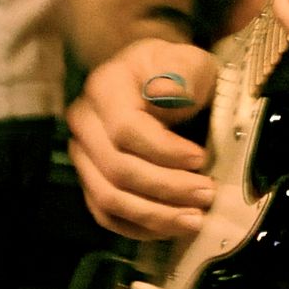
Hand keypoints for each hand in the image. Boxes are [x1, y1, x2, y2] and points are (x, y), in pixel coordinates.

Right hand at [66, 37, 217, 239]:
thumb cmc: (175, 69)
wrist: (155, 77)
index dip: (164, 151)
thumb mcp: (187, 60)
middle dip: (166, 188)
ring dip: (154, 216)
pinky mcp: (89, 179)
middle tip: (206, 195)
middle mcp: (84, 122)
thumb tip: (166, 93)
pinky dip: (138, 226)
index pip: (126, 129)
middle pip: (117, 170)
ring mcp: (82, 154)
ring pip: (109, 198)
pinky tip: (169, 227)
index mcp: (105, 87)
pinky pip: (106, 214)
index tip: (201, 159)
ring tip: (193, 219)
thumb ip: (181, 74)